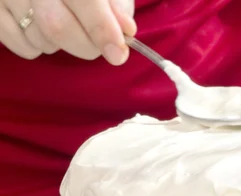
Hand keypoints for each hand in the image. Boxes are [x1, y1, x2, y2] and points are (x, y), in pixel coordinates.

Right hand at [0, 0, 135, 64]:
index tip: (118, 54)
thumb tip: (126, 31)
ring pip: (39, 39)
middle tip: (99, 46)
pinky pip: (22, 46)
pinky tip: (41, 28)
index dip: (103, 29)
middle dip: (86, 46)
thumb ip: (117, 5)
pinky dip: (39, 47)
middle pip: (57, 27)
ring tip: (65, 24)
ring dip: (61, 44)